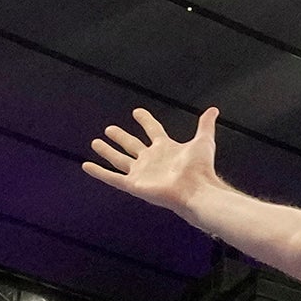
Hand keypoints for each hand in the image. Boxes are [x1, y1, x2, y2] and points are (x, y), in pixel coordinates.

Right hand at [83, 106, 222, 214]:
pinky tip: (86, 166)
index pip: (153, 130)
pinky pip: (112, 177)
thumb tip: (214, 110)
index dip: (145, 120)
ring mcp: (142, 172)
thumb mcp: (203, 142)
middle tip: (109, 129)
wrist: (197, 190)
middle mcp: (152, 159)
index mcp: (166, 148)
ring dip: (107, 152)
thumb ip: (205, 125)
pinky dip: (99, 172)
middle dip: (121, 137)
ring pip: (119, 159)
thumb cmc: (201, 169)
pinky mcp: (134, 184)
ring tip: (95, 142)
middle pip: (132, 145)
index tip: (137, 112)